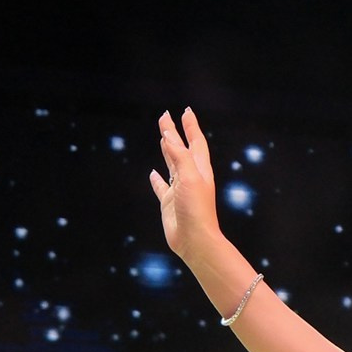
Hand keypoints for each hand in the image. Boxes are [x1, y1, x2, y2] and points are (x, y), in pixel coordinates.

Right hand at [149, 110, 226, 265]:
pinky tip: (152, 173)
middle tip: (165, 117)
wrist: (195, 240)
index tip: (185, 111)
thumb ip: (179, 156)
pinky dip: (157, 179)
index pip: (195, 141)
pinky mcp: (169, 203)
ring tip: (163, 138)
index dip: (190, 126)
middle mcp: (190, 177)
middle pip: (181, 149)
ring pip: (172, 165)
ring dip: (167, 151)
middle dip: (174, 133)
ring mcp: (179, 190)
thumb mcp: (189, 178)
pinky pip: (161, 187)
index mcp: (199, 169)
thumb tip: (169, 135)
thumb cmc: (197, 209)